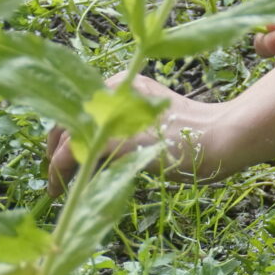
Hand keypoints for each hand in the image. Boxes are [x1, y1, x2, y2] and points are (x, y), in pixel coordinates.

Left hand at [44, 73, 223, 194]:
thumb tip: (95, 148)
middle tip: (55, 177)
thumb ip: (127, 123)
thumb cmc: (196, 134)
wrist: (220, 137)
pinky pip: (70, 157)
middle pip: (67, 119)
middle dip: (55, 149)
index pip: (82, 106)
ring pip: (65, 138)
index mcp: (124, 83)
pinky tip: (59, 191)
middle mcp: (112, 91)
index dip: (66, 132)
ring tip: (55, 188)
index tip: (59, 155)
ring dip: (54, 165)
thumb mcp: (153, 120)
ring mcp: (111, 113)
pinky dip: (59, 174)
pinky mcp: (112, 137)